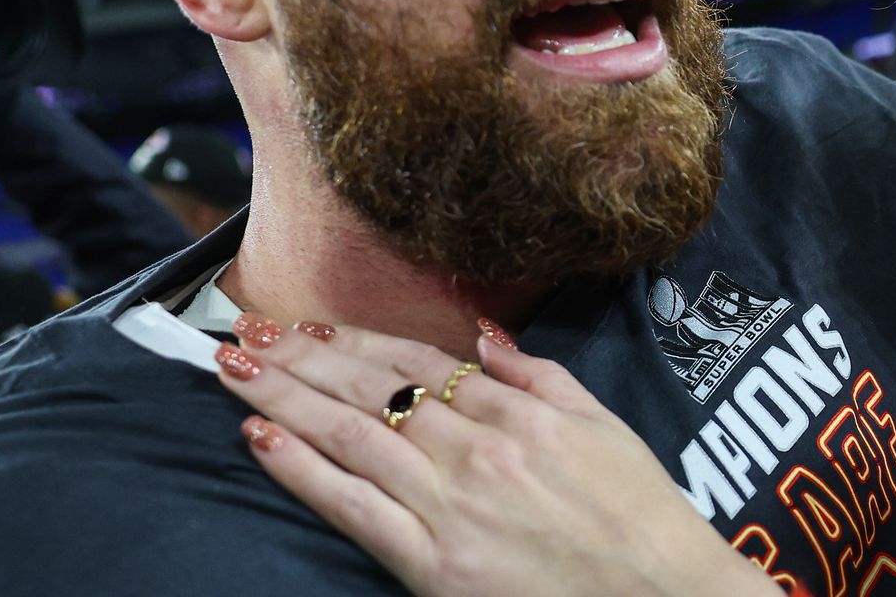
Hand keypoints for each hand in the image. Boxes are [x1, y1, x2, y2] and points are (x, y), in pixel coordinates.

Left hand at [213, 315, 780, 596]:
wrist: (660, 594)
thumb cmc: (639, 514)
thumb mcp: (602, 425)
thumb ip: (539, 376)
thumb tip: (485, 336)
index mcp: (518, 414)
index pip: (417, 363)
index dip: (353, 340)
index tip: (304, 325)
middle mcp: (476, 450)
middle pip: (371, 389)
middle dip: (302, 357)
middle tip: (246, 332)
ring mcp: (450, 505)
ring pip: (350, 435)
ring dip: (286, 397)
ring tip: (235, 370)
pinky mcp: (431, 563)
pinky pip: (354, 507)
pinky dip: (303, 471)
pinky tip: (263, 440)